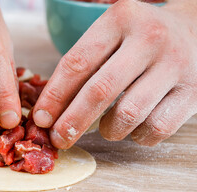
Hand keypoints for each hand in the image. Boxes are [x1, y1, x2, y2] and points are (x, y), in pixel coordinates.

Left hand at [33, 0, 196, 147]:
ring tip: (105, 128)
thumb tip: (50, 111)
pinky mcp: (192, 92)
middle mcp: (149, 39)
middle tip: (59, 139)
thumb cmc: (139, 40)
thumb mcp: (110, 37)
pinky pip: (156, 128)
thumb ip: (82, 66)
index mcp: (119, 20)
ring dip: (108, 130)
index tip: (41, 119)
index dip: (54, 96)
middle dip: (72, 122)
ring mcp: (175, 65)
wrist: (195, 32)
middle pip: (100, 91)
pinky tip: (133, 128)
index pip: (77, 63)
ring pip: (128, 114)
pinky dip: (137, 136)